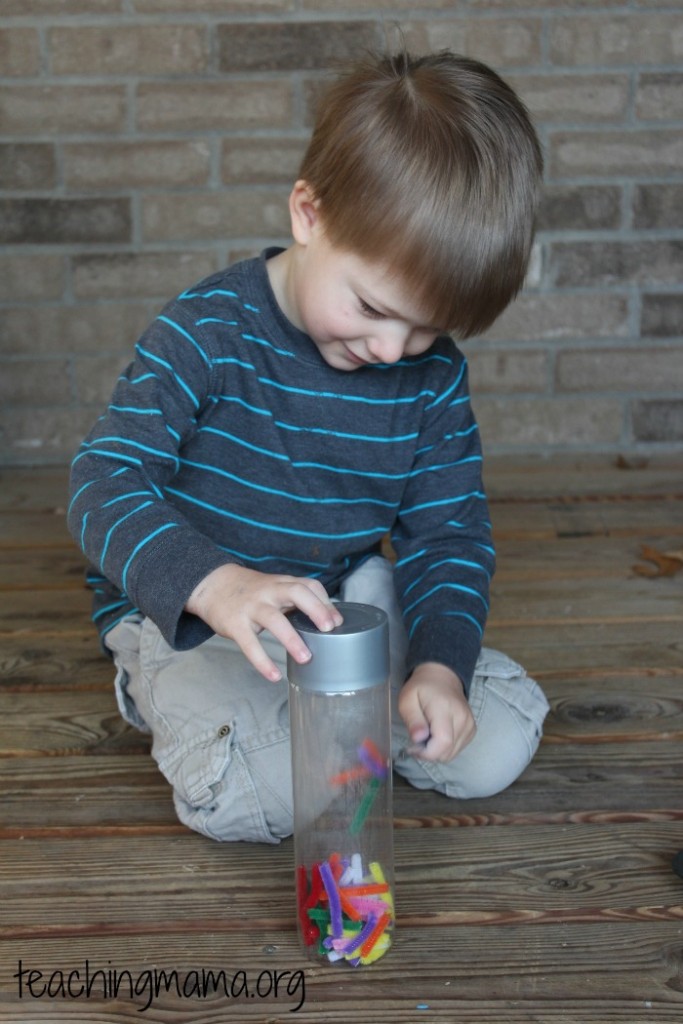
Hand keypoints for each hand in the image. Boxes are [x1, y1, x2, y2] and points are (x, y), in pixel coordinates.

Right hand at [185, 564, 342, 681]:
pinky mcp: (235, 624)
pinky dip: (262, 661)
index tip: (337, 621)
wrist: (212, 585)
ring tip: (306, 658)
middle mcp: (269, 592)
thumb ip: (296, 601)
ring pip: (274, 619)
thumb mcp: (274, 588)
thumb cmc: (250, 591)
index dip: (325, 602)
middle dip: (316, 609)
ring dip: (292, 639)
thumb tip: (326, 621)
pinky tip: (274, 675)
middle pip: (296, 592)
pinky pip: (250, 644)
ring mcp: (251, 607)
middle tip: (330, 629)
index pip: (309, 585)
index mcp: (281, 584)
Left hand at [398, 662, 474, 762]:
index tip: (413, 748)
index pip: (443, 742)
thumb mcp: (407, 699)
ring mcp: (470, 725)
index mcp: (445, 709)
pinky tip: (437, 735)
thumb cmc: (421, 688)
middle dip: (429, 753)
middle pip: (447, 752)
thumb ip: (412, 719)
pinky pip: (457, 749)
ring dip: (437, 751)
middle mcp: (462, 718)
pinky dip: (445, 748)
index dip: (427, 753)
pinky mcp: (472, 730)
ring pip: (452, 754)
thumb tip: (418, 739)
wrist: (442, 677)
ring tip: (427, 736)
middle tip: (417, 741)